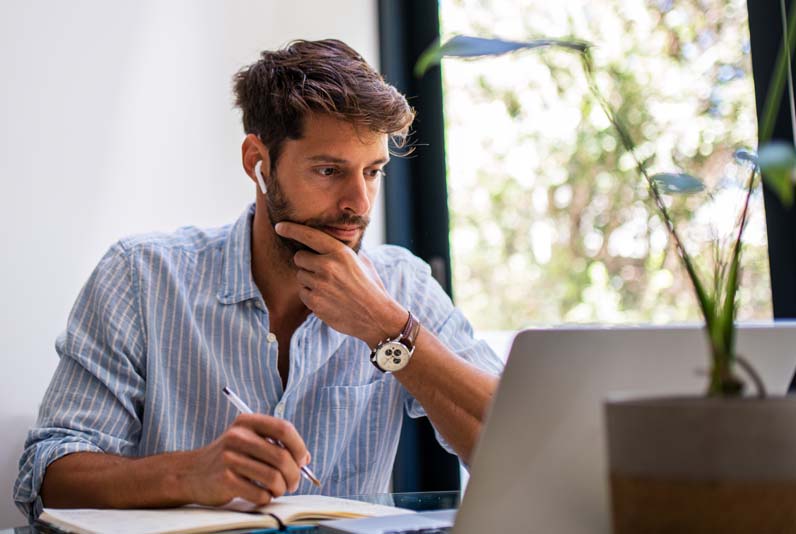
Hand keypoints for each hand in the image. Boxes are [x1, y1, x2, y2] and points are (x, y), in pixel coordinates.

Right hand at [183, 414, 309, 506]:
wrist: (191, 473)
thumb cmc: (229, 458)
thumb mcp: (248, 440)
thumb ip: (275, 444)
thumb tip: (305, 459)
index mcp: (247, 422)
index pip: (284, 428)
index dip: (299, 446)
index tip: (302, 460)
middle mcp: (238, 436)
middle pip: (282, 456)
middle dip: (294, 474)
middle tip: (293, 483)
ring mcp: (229, 458)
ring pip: (273, 477)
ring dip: (281, 488)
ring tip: (278, 490)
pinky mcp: (225, 480)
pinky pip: (259, 493)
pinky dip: (266, 498)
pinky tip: (261, 495)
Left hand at [274, 221, 406, 345]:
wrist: (376, 316)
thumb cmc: (370, 287)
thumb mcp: (362, 262)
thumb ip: (344, 251)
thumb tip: (329, 242)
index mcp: (340, 252)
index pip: (309, 235)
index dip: (291, 229)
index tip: (280, 226)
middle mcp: (328, 266)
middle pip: (299, 257)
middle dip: (307, 263)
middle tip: (321, 271)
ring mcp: (320, 285)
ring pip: (300, 276)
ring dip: (310, 280)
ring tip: (329, 287)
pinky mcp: (315, 302)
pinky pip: (303, 293)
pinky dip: (311, 295)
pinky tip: (328, 299)